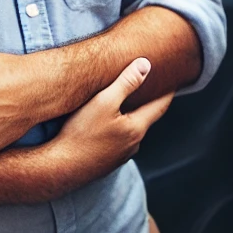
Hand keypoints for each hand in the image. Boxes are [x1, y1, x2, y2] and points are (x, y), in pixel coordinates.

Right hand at [48, 58, 172, 182]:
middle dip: (147, 102)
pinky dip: (117, 129)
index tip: (173, 79)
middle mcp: (133, 145)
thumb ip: (126, 83)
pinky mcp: (106, 161)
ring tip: (125, 102)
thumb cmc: (80, 134)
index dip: (167, 90)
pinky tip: (104, 124)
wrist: (59, 168)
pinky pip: (117, 140)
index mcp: (137, 129)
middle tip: (149, 85)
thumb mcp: (103, 102)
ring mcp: (120, 156)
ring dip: (130, 116)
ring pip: (131, 130)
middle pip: (146, 118)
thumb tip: (146, 65)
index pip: (160, 106)